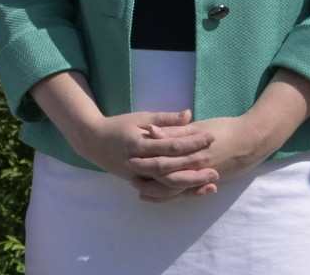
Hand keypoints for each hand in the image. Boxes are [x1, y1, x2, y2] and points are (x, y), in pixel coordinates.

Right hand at [29, 71, 213, 200]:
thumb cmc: (118, 126)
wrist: (93, 142)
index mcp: (139, 143)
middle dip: (195, 170)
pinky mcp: (138, 183)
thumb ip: (165, 119)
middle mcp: (139, 162)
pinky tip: (194, 192)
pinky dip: (177, 194)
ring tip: (211, 184)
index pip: (171, 145)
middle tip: (216, 168)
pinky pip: (160, 193)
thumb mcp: (140, 117)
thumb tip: (188, 115)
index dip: (192, 142)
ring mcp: (137, 176)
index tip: (210, 138)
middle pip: (171, 170)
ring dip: (190, 186)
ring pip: (166, 186)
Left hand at [129, 114, 276, 193]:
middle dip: (147, 178)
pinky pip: (188, 192)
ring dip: (157, 191)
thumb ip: (174, 130)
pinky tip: (160, 194)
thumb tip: (151, 130)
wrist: (253, 140)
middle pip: (167, 177)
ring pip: (176, 189)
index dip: (146, 160)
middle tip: (129, 177)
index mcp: (193, 151)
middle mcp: (197, 168)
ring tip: (139, 189)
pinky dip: (173, 195)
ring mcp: (204, 177)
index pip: (164, 159)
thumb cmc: (225, 129)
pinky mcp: (209, 181)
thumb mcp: (199, 127)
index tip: (128, 158)